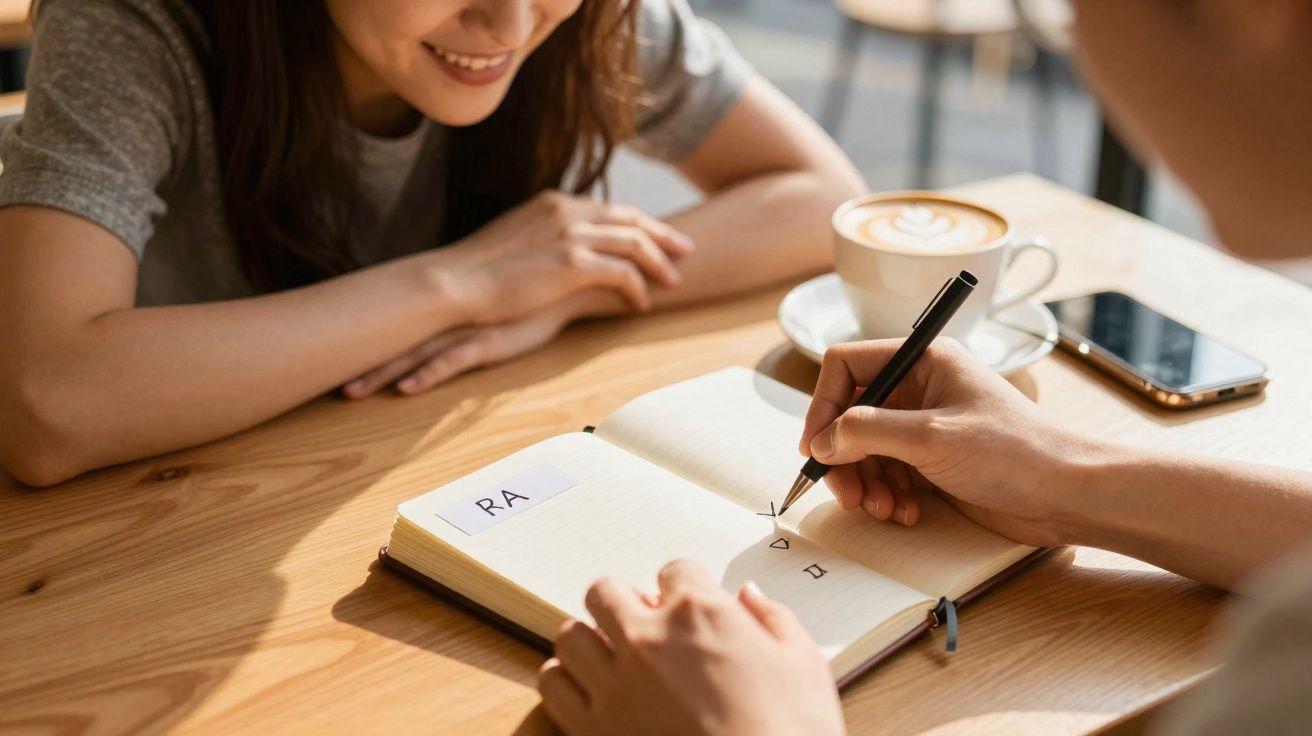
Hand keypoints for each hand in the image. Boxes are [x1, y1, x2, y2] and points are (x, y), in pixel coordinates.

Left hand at [343, 289, 624, 397]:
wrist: (573, 279)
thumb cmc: (534, 290)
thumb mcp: (496, 303)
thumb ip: (471, 309)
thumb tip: (447, 319)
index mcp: (446, 308)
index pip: (396, 324)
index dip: (363, 339)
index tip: (328, 353)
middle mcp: (449, 317)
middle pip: (394, 340)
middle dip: (358, 359)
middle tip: (320, 379)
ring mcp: (468, 330)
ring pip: (415, 354)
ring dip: (382, 373)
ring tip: (351, 392)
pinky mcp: (492, 342)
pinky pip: (454, 362)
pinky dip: (428, 375)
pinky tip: (406, 391)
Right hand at [444, 191, 693, 323]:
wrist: (456, 282)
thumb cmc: (478, 271)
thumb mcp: (515, 240)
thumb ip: (543, 237)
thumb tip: (558, 250)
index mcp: (554, 202)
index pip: (611, 208)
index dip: (641, 223)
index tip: (661, 236)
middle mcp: (566, 212)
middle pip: (631, 219)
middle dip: (663, 235)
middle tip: (687, 251)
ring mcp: (570, 236)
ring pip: (633, 243)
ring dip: (658, 263)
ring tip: (673, 282)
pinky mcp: (571, 265)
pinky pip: (621, 274)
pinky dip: (637, 288)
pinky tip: (641, 304)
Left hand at [539, 560, 844, 735]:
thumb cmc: (792, 734)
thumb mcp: (804, 666)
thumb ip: (773, 619)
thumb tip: (748, 595)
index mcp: (702, 614)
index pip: (674, 570)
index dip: (683, 587)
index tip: (688, 606)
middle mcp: (649, 640)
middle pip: (606, 591)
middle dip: (623, 603)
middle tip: (642, 626)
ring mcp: (615, 684)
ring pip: (570, 636)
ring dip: (589, 640)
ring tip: (610, 659)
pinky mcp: (592, 729)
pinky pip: (553, 686)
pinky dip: (566, 683)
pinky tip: (590, 694)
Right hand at [799, 338, 1094, 547]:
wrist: (1069, 495)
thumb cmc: (1015, 452)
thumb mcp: (930, 437)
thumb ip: (867, 432)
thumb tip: (822, 440)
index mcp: (923, 361)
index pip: (847, 366)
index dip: (823, 405)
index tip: (815, 447)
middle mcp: (921, 389)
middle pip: (851, 416)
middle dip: (844, 457)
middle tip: (846, 494)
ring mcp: (928, 428)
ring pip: (867, 451)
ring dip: (866, 484)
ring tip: (883, 509)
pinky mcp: (936, 463)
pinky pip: (890, 476)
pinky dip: (889, 497)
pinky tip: (906, 514)